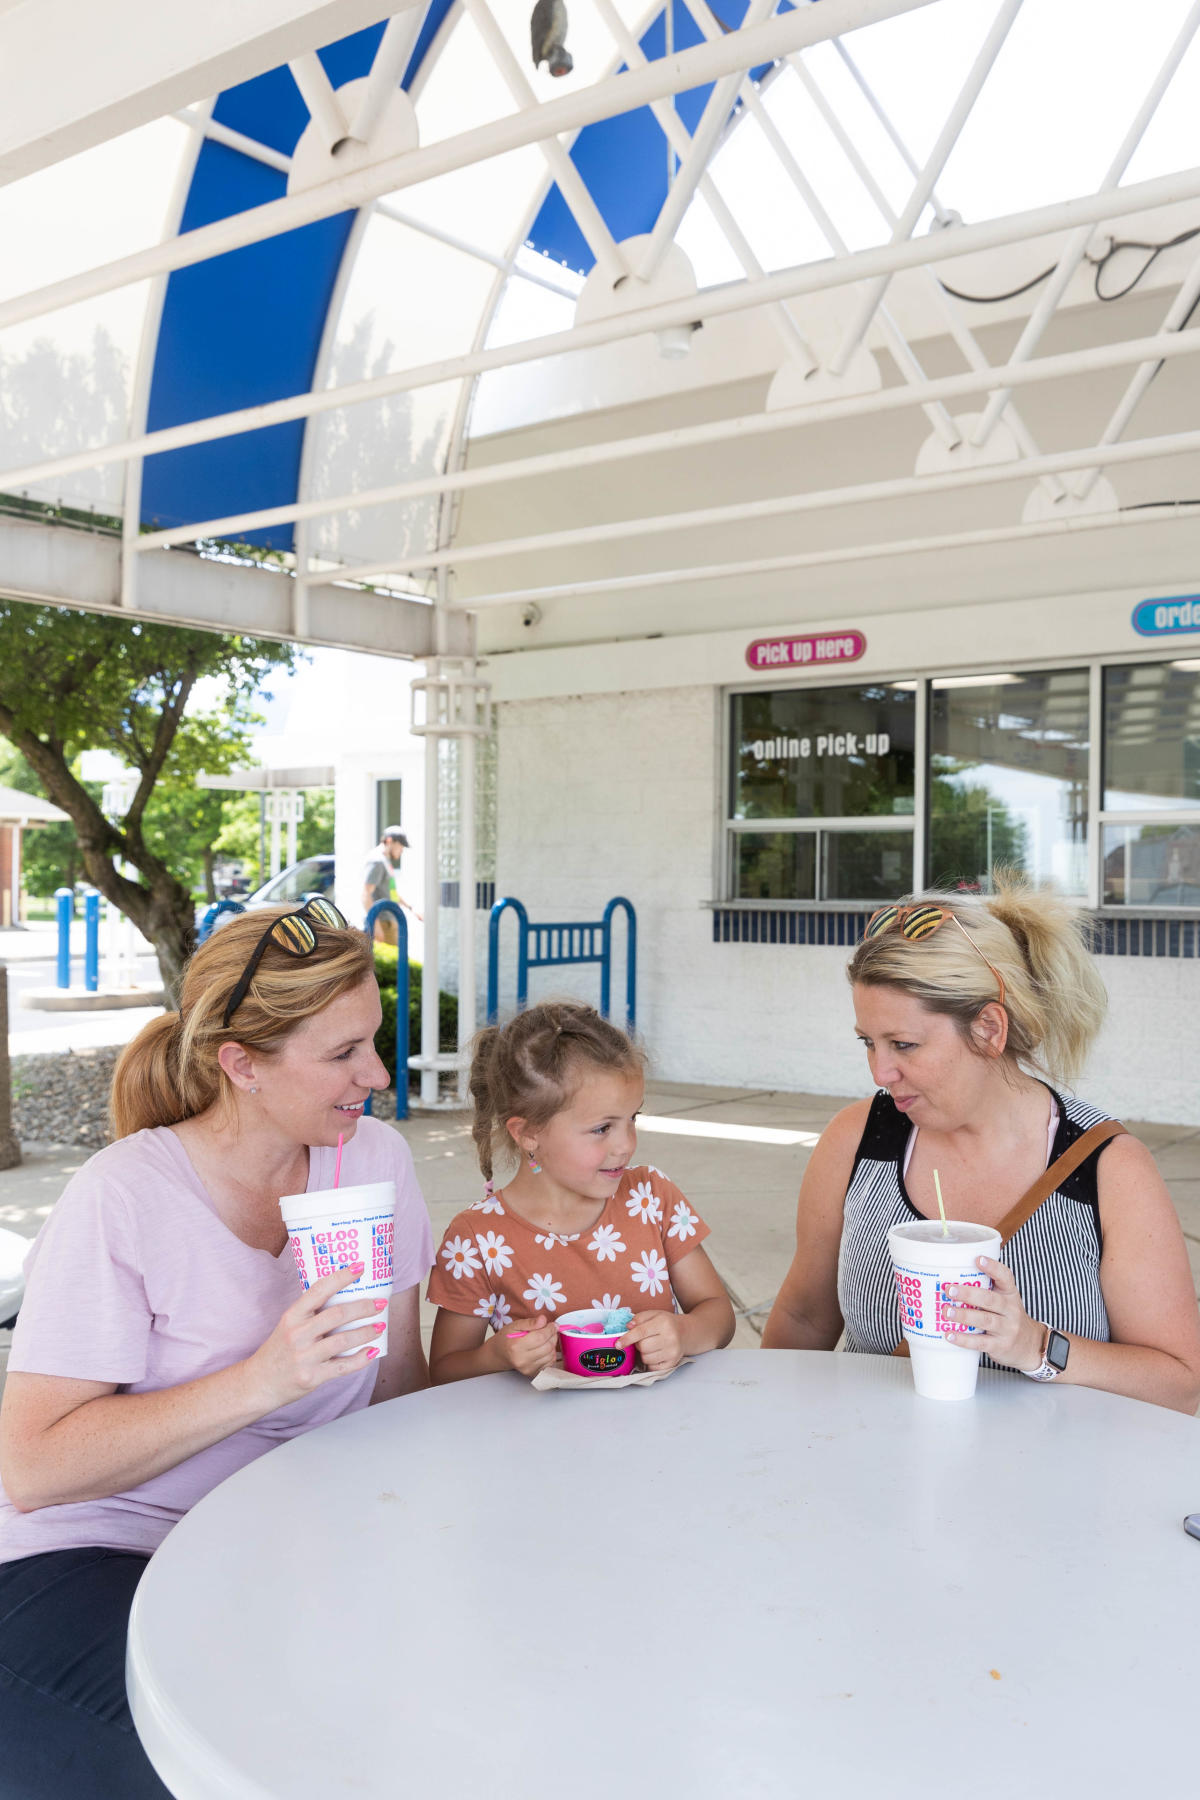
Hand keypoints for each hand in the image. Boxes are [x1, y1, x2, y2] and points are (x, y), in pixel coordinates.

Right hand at [245, 1265, 385, 1410]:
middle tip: (380, 1303)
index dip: (341, 1277)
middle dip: (363, 1307)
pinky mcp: (312, 1377)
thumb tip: (345, 1297)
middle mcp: (297, 1334)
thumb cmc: (278, 1351)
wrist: (258, 1384)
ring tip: (381, 1326)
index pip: (319, 1290)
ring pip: (343, 1340)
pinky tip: (372, 1351)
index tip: (360, 1267)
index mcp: (292, 1316)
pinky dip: (361, 1359)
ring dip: (366, 1332)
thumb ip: (311, 1314)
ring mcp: (304, 1357)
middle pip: (337, 1315)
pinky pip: (343, 1367)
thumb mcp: (288, 1325)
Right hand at [495, 1315, 556, 1376]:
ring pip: (551, 1355)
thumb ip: (530, 1322)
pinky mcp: (532, 1373)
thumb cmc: (506, 1338)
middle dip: (553, 1336)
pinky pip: (549, 1363)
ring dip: (552, 1345)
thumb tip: (543, 1320)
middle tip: (550, 1330)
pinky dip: (550, 1354)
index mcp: (516, 1346)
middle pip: (548, 1346)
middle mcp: (522, 1359)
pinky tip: (544, 1348)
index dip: (550, 1329)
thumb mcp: (514, 1325)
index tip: (553, 1324)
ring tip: (546, 1339)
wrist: (499, 1355)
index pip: (541, 1337)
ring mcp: (528, 1368)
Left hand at [618, 1310, 685, 1372]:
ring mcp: (673, 1352)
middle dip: (638, 1344)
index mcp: (664, 1323)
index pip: (641, 1332)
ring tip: (651, 1346)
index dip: (627, 1339)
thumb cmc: (667, 1323)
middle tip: (643, 1339)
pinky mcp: (673, 1363)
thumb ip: (639, 1318)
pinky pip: (652, 1367)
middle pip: (642, 1347)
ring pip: (646, 1358)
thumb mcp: (654, 1314)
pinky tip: (655, 1354)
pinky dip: (650, 1362)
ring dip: (643, 1353)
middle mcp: (670, 1338)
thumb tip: (628, 1326)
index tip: (617, 1344)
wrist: (687, 1333)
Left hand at [941, 1256, 1043, 1372]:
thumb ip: (985, 1290)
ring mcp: (1007, 1329)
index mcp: (1010, 1293)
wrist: (1029, 1345)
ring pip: (984, 1320)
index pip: (1005, 1277)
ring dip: (963, 1315)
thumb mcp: (1005, 1300)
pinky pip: (980, 1342)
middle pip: (990, 1299)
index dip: (993, 1267)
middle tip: (949, 1290)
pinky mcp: (1000, 1346)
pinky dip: (964, 1339)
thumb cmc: (1008, 1317)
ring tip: (946, 1311)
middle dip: (968, 1294)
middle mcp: (1011, 1310)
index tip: (978, 1259)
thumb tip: (950, 1278)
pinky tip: (949, 1335)